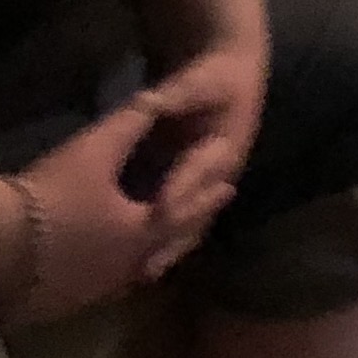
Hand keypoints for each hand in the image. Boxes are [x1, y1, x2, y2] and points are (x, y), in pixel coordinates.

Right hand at [0, 75, 218, 326]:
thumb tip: (155, 101)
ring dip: (152, 255)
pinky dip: (116, 272)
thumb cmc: (52, 193)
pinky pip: (101, 286)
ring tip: (159, 244)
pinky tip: (106, 266)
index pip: (187, 211)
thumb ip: (132, 124)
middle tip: (201, 220)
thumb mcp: (96, 149)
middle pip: (165, 248)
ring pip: (134, 272)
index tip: (228, 184)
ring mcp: (94, 290)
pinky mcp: (64, 302)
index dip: (207, 194)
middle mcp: (125, 268)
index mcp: (141, 232)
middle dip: (185, 230)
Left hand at [130, 34, 263, 281]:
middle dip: (174, 240)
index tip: (161, 210)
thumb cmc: (216, 81)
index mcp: (224, 150)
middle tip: (149, 267)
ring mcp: (203, 191)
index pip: (201, 172)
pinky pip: (173, 223)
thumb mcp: (202, 81)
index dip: (181, 190)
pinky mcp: (185, 194)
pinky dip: (155, 242)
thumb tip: (152, 100)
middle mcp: (217, 179)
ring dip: (165, 251)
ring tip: (138, 276)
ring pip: (187, 228)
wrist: (229, 81)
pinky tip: (129, 263)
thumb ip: (180, 93)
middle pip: (198, 215)